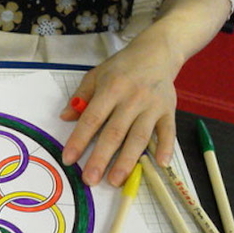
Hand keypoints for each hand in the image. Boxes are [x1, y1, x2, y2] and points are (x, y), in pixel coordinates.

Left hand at [60, 42, 177, 186]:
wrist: (157, 52)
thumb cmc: (121, 67)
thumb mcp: (96, 75)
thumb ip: (81, 97)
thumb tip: (64, 117)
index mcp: (111, 89)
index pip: (92, 118)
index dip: (79, 139)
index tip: (68, 159)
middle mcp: (132, 99)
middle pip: (115, 133)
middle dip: (101, 158)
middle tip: (90, 179)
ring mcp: (152, 106)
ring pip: (139, 137)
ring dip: (127, 161)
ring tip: (115, 181)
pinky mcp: (169, 111)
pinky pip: (168, 132)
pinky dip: (166, 148)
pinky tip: (159, 165)